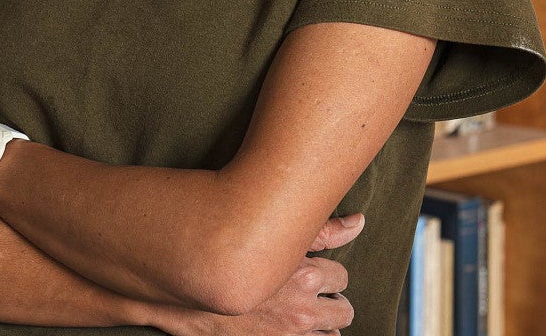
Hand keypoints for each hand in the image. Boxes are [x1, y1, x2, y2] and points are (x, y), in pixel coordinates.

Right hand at [151, 214, 364, 335]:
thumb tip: (359, 221)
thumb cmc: (228, 254)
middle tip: (314, 292)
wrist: (187, 292)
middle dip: (332, 300)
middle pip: (343, 310)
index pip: (342, 277)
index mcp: (306, 274)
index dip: (329, 272)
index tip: (317, 268)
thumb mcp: (274, 235)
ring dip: (322, 324)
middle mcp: (302, 308)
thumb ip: (322, 229)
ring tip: (304, 311)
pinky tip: (295, 327)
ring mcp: (289, 333)